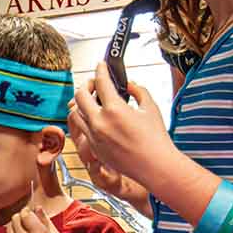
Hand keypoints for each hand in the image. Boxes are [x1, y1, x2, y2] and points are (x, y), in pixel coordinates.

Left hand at [69, 61, 176, 188]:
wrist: (155, 167)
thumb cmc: (156, 138)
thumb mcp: (150, 107)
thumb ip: (138, 90)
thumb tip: (128, 84)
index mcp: (114, 109)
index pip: (100, 82)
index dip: (100, 69)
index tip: (101, 65)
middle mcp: (99, 122)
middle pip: (79, 95)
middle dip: (87, 85)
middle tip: (95, 83)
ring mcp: (94, 136)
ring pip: (76, 112)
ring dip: (83, 103)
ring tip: (94, 100)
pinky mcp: (94, 148)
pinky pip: (82, 128)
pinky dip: (86, 119)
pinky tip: (95, 116)